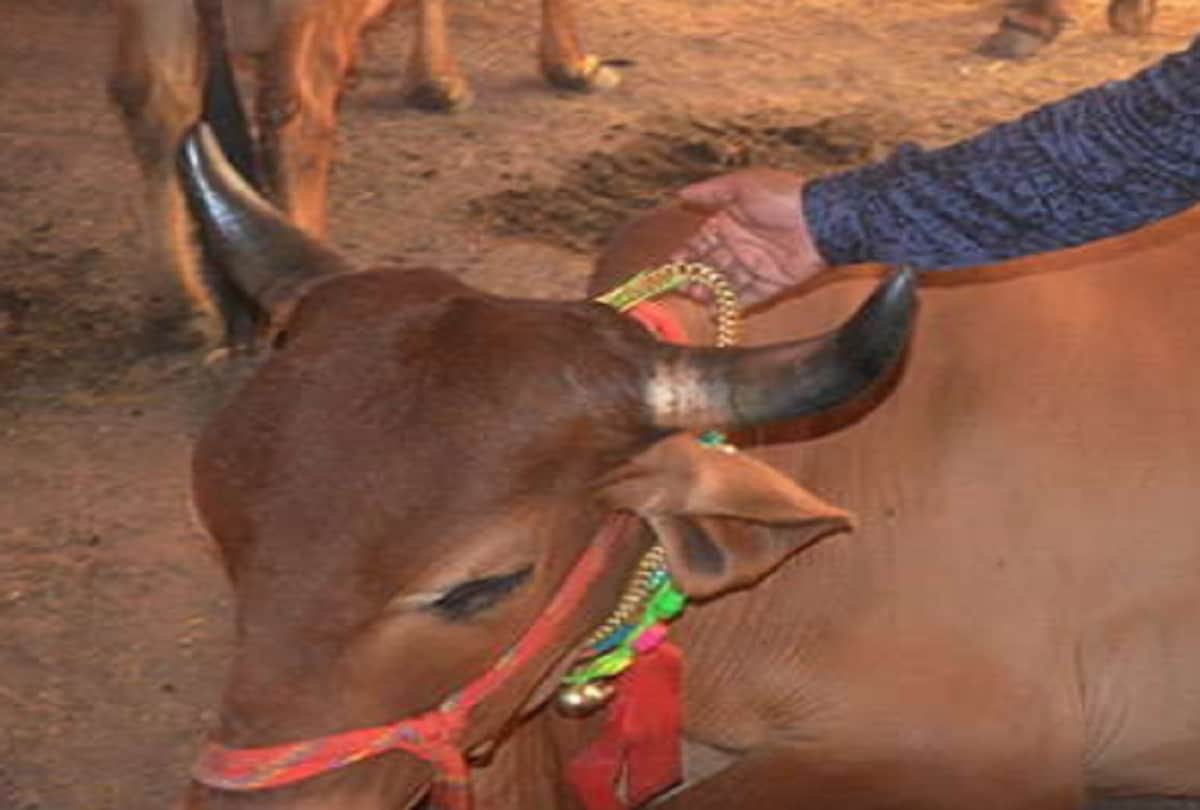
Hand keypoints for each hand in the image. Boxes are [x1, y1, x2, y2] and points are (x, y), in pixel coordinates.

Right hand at [673, 169, 828, 307]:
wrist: (821, 220)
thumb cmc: (783, 197)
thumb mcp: (743, 185)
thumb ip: (711, 191)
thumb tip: (681, 193)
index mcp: (731, 222)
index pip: (700, 243)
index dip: (684, 255)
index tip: (669, 266)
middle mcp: (741, 245)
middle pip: (709, 266)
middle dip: (692, 276)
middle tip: (677, 286)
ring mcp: (756, 266)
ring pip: (724, 283)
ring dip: (708, 291)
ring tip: (694, 295)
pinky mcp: (772, 284)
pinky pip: (748, 298)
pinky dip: (731, 305)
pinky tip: (714, 311)